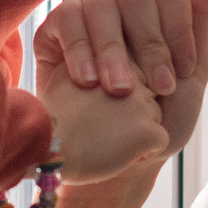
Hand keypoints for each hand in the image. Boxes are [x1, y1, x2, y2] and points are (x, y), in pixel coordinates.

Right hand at [34, 0, 207, 162]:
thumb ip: (199, 10)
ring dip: (113, 49)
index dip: (178, 33)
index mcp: (156, 10)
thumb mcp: (192, 70)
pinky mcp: (54, 29)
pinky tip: (87, 80)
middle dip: (149, 44)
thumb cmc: (157, 116)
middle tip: (155, 89)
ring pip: (100, 3)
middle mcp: (121, 3)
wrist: (117, 158)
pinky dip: (80, 48)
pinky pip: (65, 17)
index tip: (182, 75)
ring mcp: (87, 12)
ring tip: (119, 91)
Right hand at [38, 66, 169, 184]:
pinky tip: (119, 151)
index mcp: (113, 57)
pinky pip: (160, 140)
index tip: (97, 108)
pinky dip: (146, 150)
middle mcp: (131, 75)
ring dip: (139, 130)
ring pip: (157, 116)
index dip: (119, 95)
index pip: (135, 74)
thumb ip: (93, 60)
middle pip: (149, 94)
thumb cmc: (54, 119)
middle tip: (101, 124)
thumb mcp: (68, 74)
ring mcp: (141, 102)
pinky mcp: (147, 129)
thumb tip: (107, 59)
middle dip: (133, 112)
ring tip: (106, 137)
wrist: (47, 150)